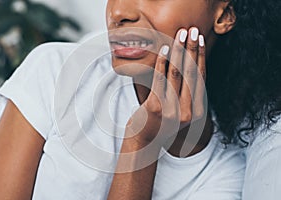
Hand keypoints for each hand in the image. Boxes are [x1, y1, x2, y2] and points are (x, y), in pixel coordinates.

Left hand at [126, 27, 206, 146]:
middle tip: (192, 30)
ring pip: (177, 73)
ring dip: (178, 51)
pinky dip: (162, 61)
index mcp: (198, 111)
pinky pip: (160, 78)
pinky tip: (164, 49)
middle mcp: (189, 111)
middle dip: (192, 48)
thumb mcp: (181, 110)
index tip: (200, 40)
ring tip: (179, 35)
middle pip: (191, 72)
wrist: (146, 141)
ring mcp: (173, 110)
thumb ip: (188, 94)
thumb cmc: (162, 122)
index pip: (201, 77)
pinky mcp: (156, 107)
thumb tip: (191, 65)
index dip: (201, 56)